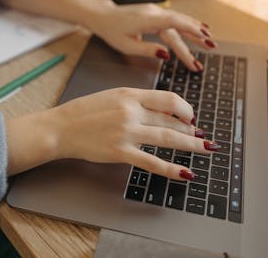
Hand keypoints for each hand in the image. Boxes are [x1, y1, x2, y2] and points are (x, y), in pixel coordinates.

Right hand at [6, 88, 219, 179]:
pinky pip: (152, 162)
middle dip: (191, 129)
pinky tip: (185, 174)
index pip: (169, 99)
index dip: (186, 109)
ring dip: (191, 145)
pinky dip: (172, 169)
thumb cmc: (83, 112)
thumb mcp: (111, 95)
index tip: (191, 117)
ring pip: (168, 139)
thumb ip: (136, 100)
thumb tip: (161, 109)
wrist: (61, 128)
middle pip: (172, 120)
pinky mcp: (120, 152)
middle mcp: (131, 111)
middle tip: (202, 137)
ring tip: (206, 149)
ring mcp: (126, 133)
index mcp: (129, 94)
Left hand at [83, 0, 216, 71]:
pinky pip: (173, 20)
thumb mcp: (126, 46)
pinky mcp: (154, 13)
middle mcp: (154, 13)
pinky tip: (197, 27)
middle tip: (211, 46)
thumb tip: (167, 55)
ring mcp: (155, 11)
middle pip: (179, 25)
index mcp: (147, 20)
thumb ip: (148, 50)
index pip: (174, 24)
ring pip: (178, 21)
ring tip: (208, 39)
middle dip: (196, 36)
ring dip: (194, 30)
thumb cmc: (112, 32)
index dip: (191, 30)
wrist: (102, 16)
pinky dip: (186, 24)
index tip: (204, 38)